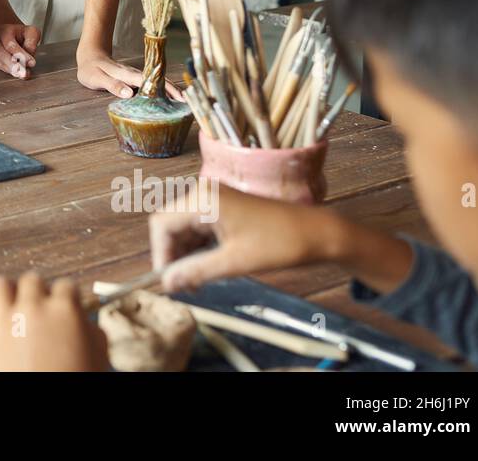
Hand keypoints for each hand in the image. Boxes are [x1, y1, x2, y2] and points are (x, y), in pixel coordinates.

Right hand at [0, 22, 39, 78]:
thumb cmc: (21, 33)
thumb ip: (32, 41)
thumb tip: (29, 55)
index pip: (10, 44)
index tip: (31, 62)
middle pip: (1, 54)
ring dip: (11, 70)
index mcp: (5, 30)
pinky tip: (18, 73)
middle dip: (13, 65)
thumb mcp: (31, 32)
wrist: (11, 33)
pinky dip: (9, 71)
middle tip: (24, 72)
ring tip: (22, 74)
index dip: (20, 54)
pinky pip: (0, 66)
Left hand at [0, 272, 107, 371]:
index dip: (67, 298)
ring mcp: (6, 323)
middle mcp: (33, 309)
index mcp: (64, 310)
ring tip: (13, 307)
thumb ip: (93, 334)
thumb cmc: (76, 380)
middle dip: (38, 293)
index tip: (66, 307)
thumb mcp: (98, 357)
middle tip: (42, 310)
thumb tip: (85, 325)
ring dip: (6, 294)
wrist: (46, 410)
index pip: (66, 285)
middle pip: (32, 280)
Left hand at [76, 46, 181, 99]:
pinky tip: (166, 101)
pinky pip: (150, 85)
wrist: (90, 56)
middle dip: (174, 91)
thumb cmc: (91, 69)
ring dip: (170, 91)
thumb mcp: (98, 79)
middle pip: (158, 81)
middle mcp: (134, 74)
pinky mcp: (134, 79)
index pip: (150, 82)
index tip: (179, 98)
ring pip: (156, 82)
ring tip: (182, 104)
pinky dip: (161, 91)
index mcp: (128, 75)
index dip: (165, 89)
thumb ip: (113, 85)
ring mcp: (135, 76)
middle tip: (187, 104)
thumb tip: (130, 94)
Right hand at [149, 186, 330, 292]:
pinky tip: (207, 267)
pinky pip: (198, 225)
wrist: (318, 232)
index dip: (160, 255)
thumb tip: (167, 283)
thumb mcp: (235, 262)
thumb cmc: (280, 244)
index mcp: (203, 200)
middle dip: (173, 256)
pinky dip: (198, 247)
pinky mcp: (223, 205)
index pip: (162, 225)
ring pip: (182, 227)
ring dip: (185, 253)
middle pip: (170, 224)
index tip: (168, 282)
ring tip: (196, 281)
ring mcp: (213, 197)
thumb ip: (197, 271)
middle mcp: (203, 192)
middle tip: (183, 286)